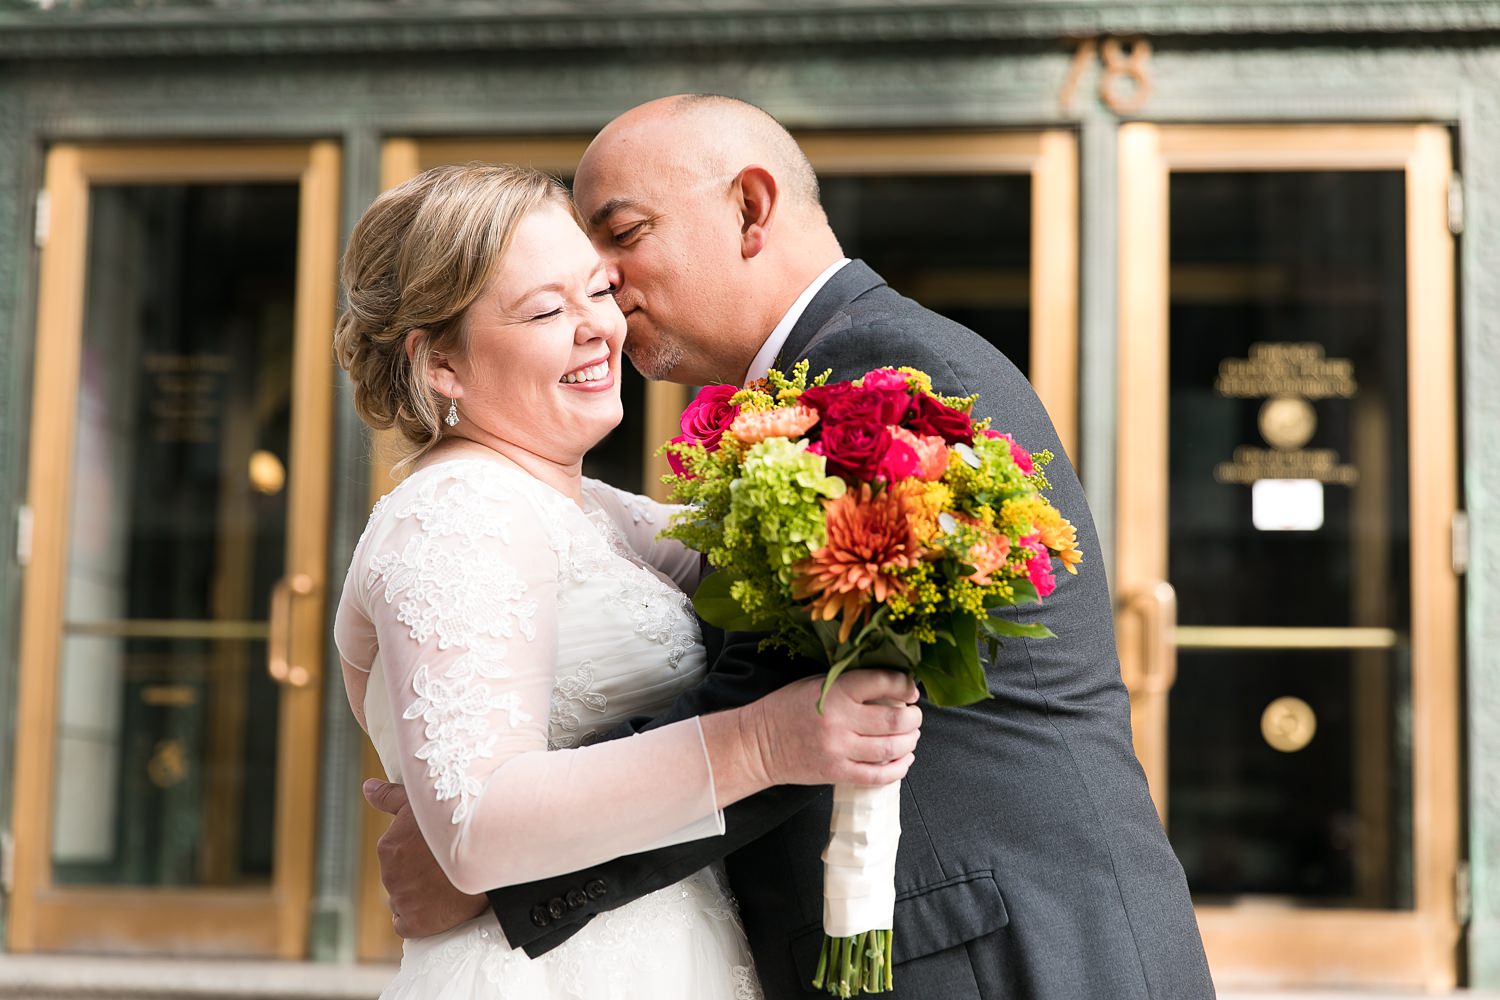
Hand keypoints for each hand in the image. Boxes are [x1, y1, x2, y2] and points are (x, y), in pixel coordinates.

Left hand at [363, 778, 488, 937]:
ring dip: (420, 896)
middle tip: (443, 868)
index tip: (434, 853)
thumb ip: (389, 798)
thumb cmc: (456, 821)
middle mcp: (390, 876)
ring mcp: (402, 901)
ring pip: (404, 901)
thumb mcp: (421, 802)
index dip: (415, 854)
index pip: (394, 856)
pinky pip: (408, 924)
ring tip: (446, 885)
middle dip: (417, 874)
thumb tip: (367, 787)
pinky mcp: (416, 924)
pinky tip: (438, 905)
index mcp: (388, 848)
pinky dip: (421, 918)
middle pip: (399, 878)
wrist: (487, 850)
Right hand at [746, 669, 921, 787]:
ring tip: (911, 736)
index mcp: (835, 691)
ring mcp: (839, 749)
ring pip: (891, 748)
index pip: (884, 682)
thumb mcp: (818, 684)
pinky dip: (898, 769)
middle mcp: (840, 720)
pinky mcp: (836, 773)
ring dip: (910, 742)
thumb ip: (852, 684)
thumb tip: (892, 687)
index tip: (910, 690)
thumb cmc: (788, 708)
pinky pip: (877, 776)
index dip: (905, 685)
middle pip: (895, 720)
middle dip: (914, 718)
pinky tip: (904, 760)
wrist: (759, 743)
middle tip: (914, 716)